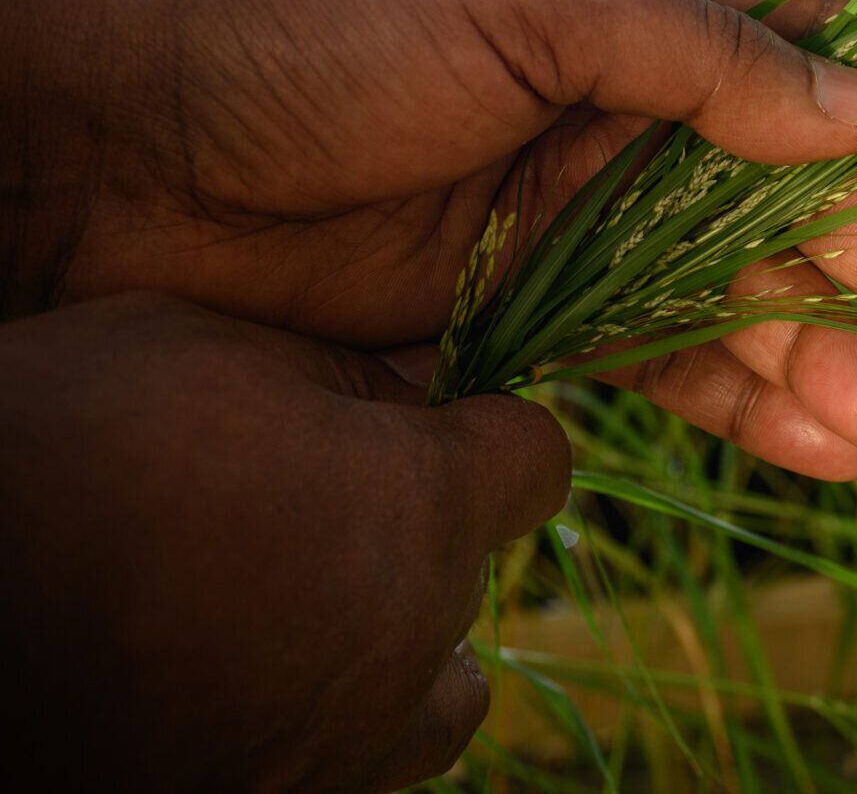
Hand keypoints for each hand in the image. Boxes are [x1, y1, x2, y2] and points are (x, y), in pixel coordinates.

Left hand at [0, 0, 856, 477]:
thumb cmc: (312, 18)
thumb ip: (698, 54)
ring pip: (746, 288)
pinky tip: (827, 444)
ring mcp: (583, 212)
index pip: (808, 44)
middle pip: (799, 183)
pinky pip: (667, 360)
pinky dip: (747, 402)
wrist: (108, 150)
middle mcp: (624, 95)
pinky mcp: (536, 314)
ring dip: (835, 350)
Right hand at [0, 291, 568, 791]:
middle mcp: (408, 637)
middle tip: (315, 498)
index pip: (538, 464)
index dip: (493, 432)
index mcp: (423, 510)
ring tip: (305, 602)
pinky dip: (320, 716)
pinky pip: (341, 758)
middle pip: (473, 576)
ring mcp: (337, 740)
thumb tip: (426, 378)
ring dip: (399, 645)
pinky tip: (239, 669)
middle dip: (422, 531)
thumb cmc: (70, 443)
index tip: (441, 419)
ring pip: (432, 696)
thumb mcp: (213, 351)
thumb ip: (349, 372)